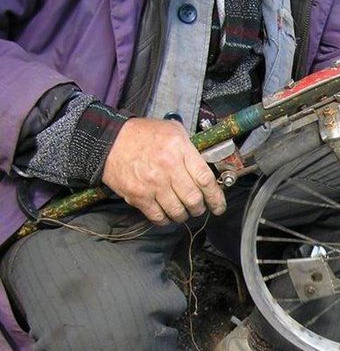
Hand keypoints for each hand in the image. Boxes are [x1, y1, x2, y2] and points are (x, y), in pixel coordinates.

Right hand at [103, 118, 226, 224]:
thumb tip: (208, 168)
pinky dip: (165, 220)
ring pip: (178, 211)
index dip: (216, 196)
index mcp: (179, 149)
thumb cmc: (143, 135)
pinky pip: (158, 217)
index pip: (205, 179)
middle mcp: (168, 168)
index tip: (219, 204)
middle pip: (194, 199)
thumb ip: (191, 149)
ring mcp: (153, 184)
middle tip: (199, 208)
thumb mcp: (173, 130)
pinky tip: (167, 215)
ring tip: (183, 212)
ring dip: (184, 215)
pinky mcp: (138, 196)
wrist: (108, 140)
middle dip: (200, 208)